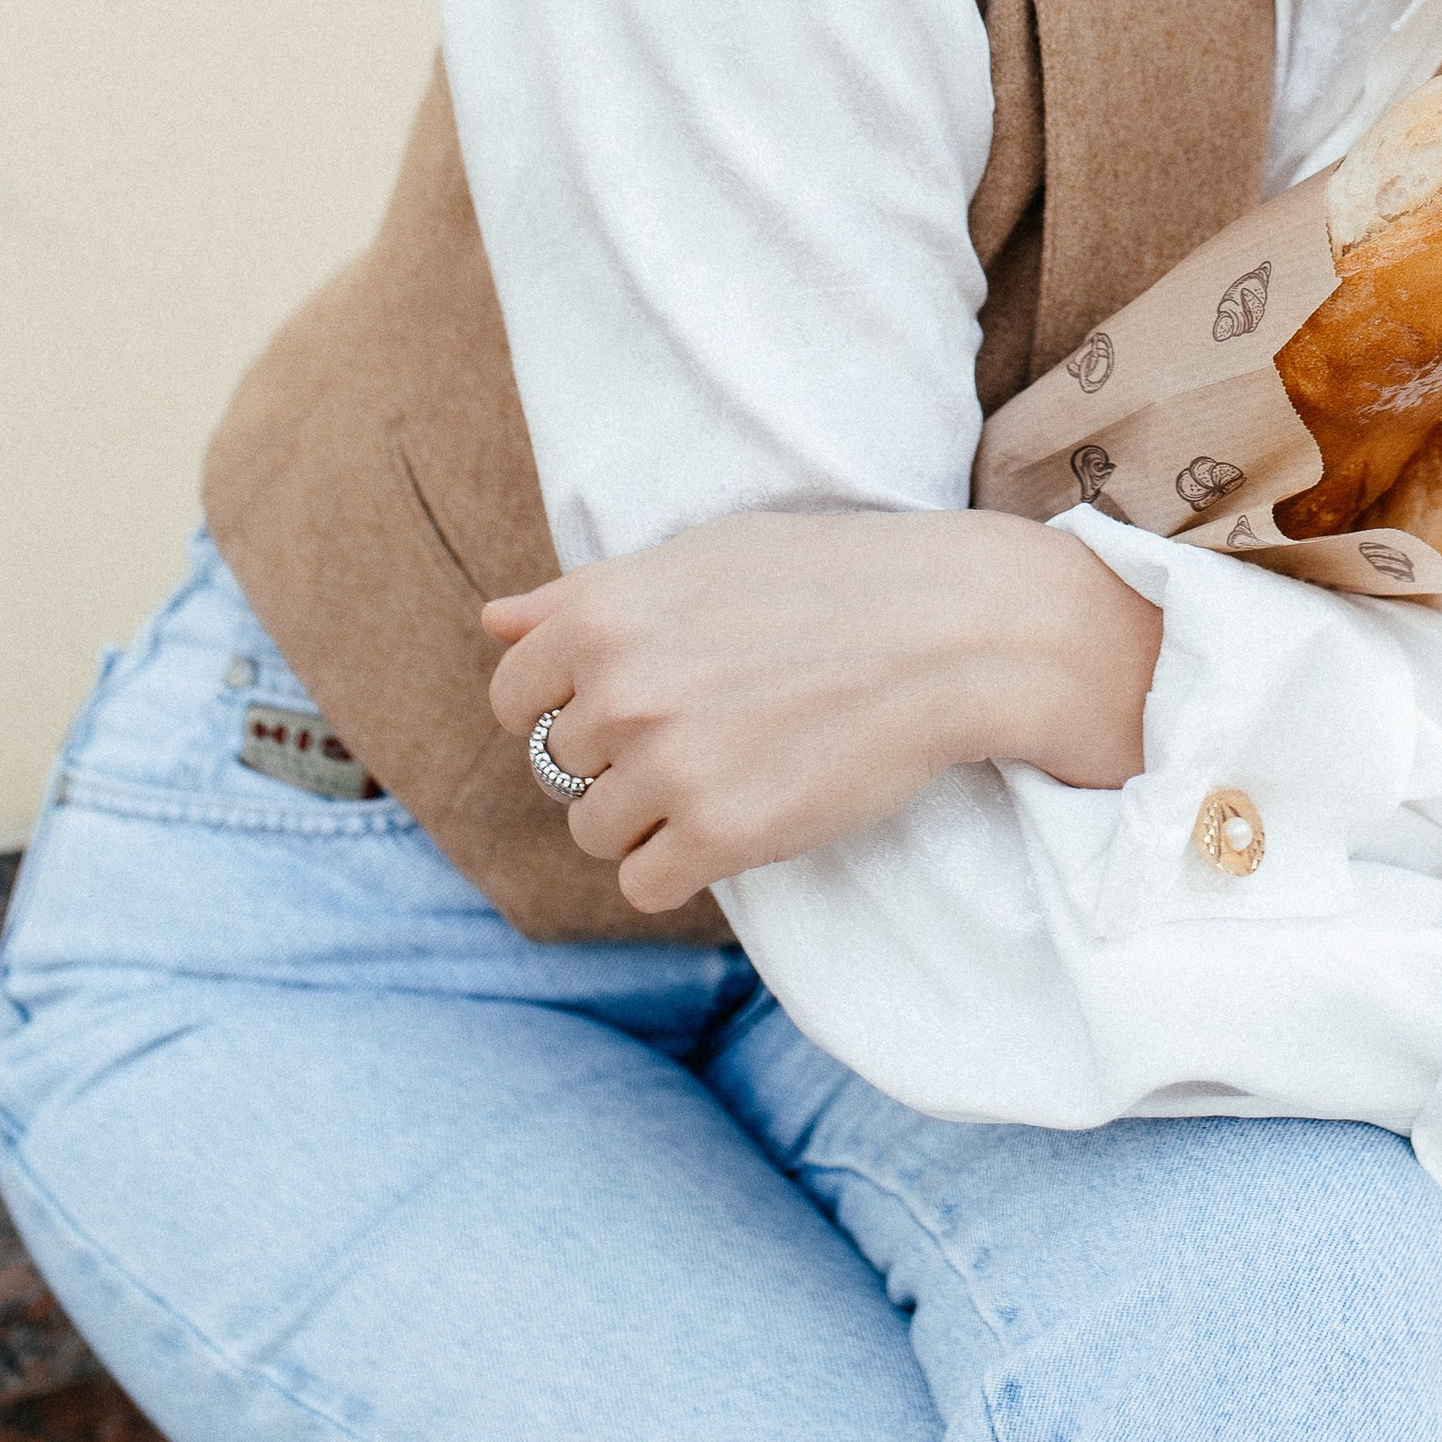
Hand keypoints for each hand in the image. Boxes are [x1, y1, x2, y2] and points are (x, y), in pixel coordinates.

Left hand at [483, 508, 1164, 911]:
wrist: (951, 630)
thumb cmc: (829, 579)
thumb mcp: (699, 558)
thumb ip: (583, 596)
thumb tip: (490, 621)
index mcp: (604, 615)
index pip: (512, 699)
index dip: (565, 706)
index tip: (628, 703)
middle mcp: (620, 692)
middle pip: (562, 768)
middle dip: (620, 756)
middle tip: (710, 724)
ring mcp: (668, 768)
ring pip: (599, 833)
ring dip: (650, 816)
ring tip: (731, 767)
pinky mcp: (721, 836)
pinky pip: (647, 883)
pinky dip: (683, 864)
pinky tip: (741, 816)